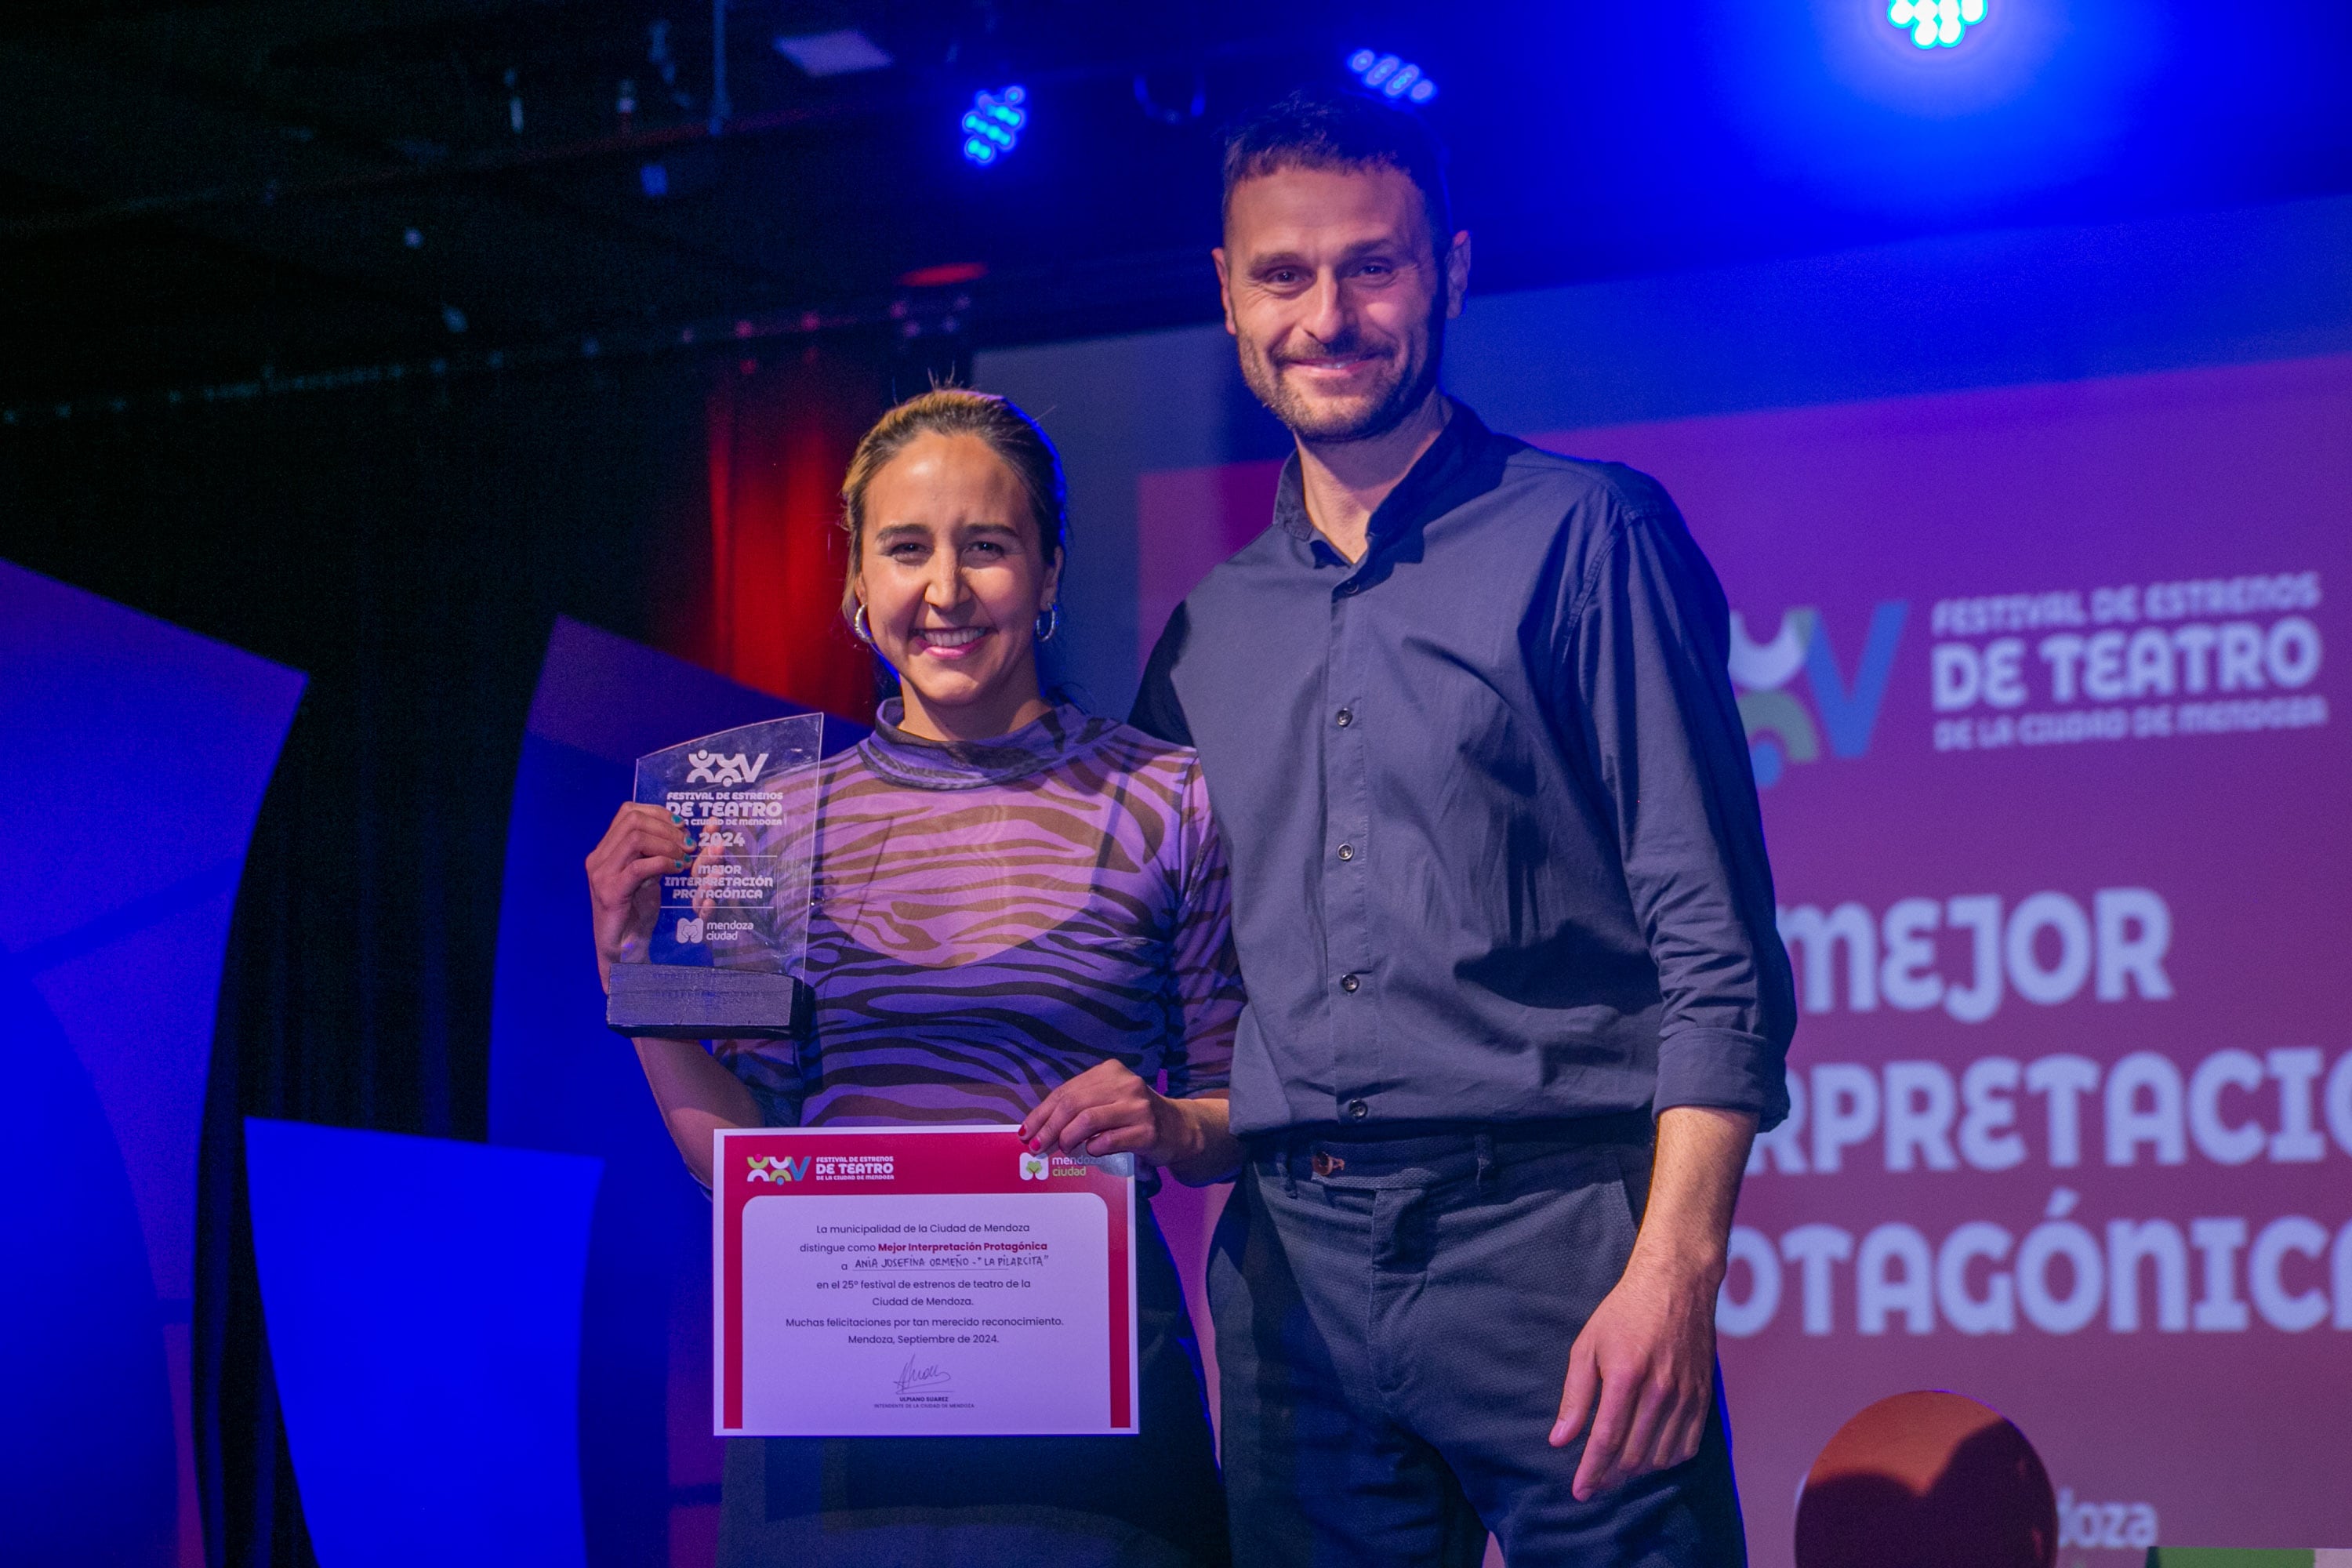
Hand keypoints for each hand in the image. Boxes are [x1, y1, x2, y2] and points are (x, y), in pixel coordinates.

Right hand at [585, 802, 689, 989]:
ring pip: (636, 839)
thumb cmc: (635, 912)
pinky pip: (639, 866)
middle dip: (667, 828)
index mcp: (605, 850)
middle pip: (633, 820)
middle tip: (689, 845)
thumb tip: (686, 832)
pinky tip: (677, 870)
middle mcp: (598, 858)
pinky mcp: (610, 892)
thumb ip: (658, 853)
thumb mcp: (648, 876)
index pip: (629, 812)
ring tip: (685, 858)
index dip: (659, 813)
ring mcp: (601, 874)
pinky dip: (663, 863)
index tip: (682, 826)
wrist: (620, 950)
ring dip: (668, 844)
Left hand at [1019, 1060, 1200, 1169]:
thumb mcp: (1109, 1101)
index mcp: (1110, 1071)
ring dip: (1068, 1138)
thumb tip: (1039, 1128)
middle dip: (1049, 1128)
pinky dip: (1092, 1148)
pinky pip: (1108, 1140)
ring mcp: (1138, 1106)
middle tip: (1038, 1146)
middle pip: (1073, 1104)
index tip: (1026, 1131)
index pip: (1066, 1091)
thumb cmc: (1135, 1117)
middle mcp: (1125, 1084)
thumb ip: (1079, 1108)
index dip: (1042, 1113)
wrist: (1179, 1129)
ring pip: (1087, 1120)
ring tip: (1064, 1149)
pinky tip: (1091, 1151)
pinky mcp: (1147, 1131)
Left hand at [1547, 1249, 1719, 1498]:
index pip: (1606, 1440)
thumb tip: (1559, 1440)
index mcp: (1626, 1375)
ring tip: (1617, 1469)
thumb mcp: (1587, 1346)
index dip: (1591, 1472)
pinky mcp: (1704, 1397)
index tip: (1579, 1491)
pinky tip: (1650, 1456)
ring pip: (1661, 1456)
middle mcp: (1660, 1390)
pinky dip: (1667, 1460)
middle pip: (1634, 1455)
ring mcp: (1686, 1395)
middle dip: (1610, 1477)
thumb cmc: (1624, 1313)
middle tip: (1594, 1483)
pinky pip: (1688, 1446)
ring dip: (1637, 1471)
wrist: (1677, 1285)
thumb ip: (1575, 1397)